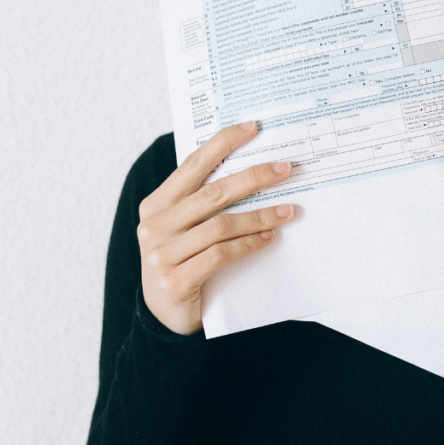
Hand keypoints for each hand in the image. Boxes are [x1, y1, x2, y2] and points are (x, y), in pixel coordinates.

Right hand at [136, 122, 294, 334]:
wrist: (163, 316)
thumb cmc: (182, 261)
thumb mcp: (184, 228)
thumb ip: (203, 203)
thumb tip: (252, 171)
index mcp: (156, 204)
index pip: (193, 165)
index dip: (223, 143)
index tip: (253, 128)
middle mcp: (156, 225)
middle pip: (213, 193)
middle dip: (254, 178)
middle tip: (285, 169)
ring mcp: (162, 254)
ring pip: (221, 225)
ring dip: (260, 216)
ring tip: (287, 211)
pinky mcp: (176, 280)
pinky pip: (221, 254)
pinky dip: (249, 244)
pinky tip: (269, 239)